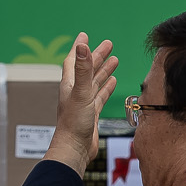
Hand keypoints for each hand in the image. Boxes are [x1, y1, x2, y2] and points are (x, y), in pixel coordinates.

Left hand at [44, 32, 118, 177]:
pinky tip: (113, 82)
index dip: (79, 48)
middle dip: (97, 56)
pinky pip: (99, 97)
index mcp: (70, 85)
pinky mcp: (91, 114)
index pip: (74, 61)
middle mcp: (75, 92)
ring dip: (103, 71)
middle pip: (87, 69)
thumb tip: (83, 46)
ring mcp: (83, 103)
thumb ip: (83, 69)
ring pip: (94, 82)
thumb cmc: (74, 123)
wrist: (75, 149)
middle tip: (109, 44)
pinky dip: (106, 88)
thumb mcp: (81, 92)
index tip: (85, 35)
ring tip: (115, 59)